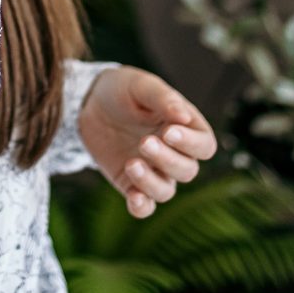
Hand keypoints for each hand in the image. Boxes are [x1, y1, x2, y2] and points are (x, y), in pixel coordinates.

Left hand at [77, 66, 217, 217]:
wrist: (89, 102)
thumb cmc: (122, 90)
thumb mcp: (141, 86)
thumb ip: (163, 99)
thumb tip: (184, 116)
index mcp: (185, 127)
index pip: (204, 145)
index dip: (191, 143)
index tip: (168, 132)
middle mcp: (174, 153)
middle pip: (187, 170)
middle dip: (167, 159)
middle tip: (144, 142)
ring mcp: (153, 171)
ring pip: (166, 191)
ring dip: (151, 182)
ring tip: (131, 163)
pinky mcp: (130, 184)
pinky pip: (144, 206)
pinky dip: (142, 206)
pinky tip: (133, 198)